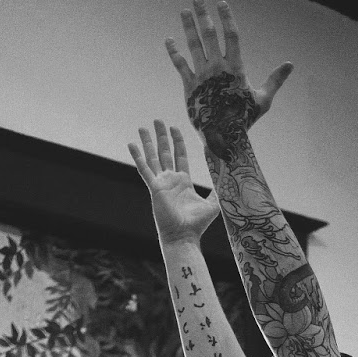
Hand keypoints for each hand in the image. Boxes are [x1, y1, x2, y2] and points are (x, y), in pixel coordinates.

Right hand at [128, 121, 219, 245]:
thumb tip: (226, 179)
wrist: (184, 236)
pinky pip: (144, 169)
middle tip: (157, 120)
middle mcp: (170, 180)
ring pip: (153, 157)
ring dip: (148, 142)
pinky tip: (131, 144)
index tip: (175, 127)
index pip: (179, 156)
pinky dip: (137, 156)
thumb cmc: (197, 224)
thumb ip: (218, 190)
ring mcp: (161, 183)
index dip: (177, 141)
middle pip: (164, 152)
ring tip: (143, 127)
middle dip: (162, 136)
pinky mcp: (154, 188)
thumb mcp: (213, 204)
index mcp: (183, 182)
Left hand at [166, 0, 292, 160]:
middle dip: (203, 14)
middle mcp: (217, 68)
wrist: (224, 139)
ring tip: (184, 11)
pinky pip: (180, 65)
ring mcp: (201, 76)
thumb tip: (291, 64)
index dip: (227, 17)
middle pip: (209, 34)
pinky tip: (169, 39)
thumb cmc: (244, 120)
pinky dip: (173, 52)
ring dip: (188, 26)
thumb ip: (275, 79)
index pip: (231, 35)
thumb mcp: (263, 100)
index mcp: (235, 68)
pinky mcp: (189, 87)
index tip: (222, 3)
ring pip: (193, 45)